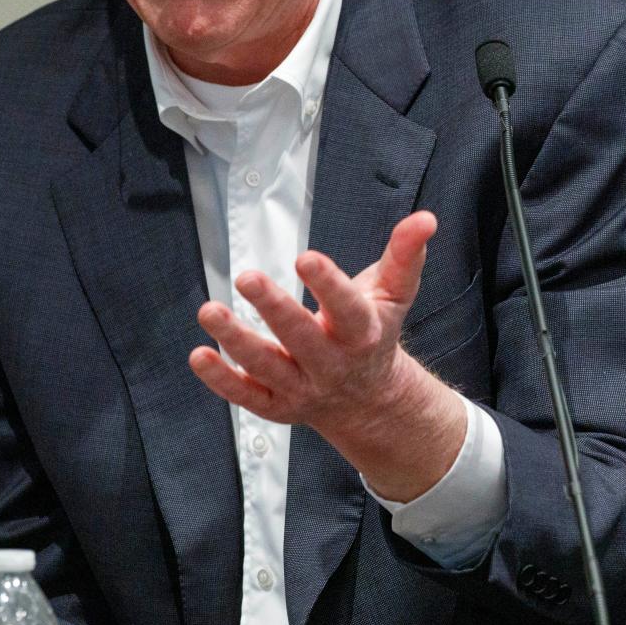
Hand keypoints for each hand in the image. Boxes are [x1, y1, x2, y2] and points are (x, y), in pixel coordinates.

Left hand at [188, 210, 466, 500]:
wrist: (369, 401)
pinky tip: (200, 355)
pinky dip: (222, 380)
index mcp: (362, 333)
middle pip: (302, 339)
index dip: (328, 284)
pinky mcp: (277, 406)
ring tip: (209, 310)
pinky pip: (247, 396)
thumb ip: (405, 255)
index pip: (347, 309)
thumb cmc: (373, 334)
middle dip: (274, 309)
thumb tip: (425, 218)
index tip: (306, 258)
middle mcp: (332, 364)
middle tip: (246, 277)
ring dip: (236, 341)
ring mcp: (303, 388)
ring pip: (267, 368)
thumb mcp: (394, 295)